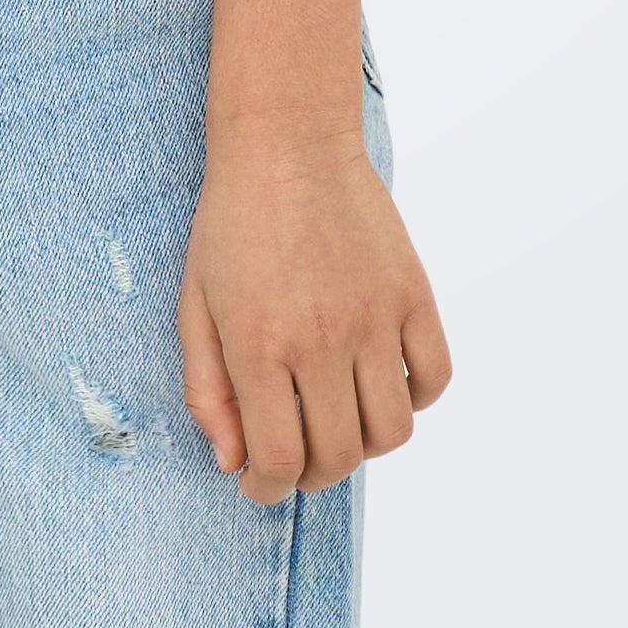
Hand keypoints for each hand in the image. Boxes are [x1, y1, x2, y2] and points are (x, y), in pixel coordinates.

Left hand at [178, 127, 450, 499]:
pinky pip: (433, 378)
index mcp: (260, 344)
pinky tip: (380, 381)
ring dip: (365, 444)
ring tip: (339, 420)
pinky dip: (414, 396)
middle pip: (339, 455)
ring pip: (393, 431)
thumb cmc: (232, 222)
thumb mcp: (194, 303)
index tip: (260, 480)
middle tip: (296, 455)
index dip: (268, 487)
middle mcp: (322, 338)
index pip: (280, 459)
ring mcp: (374, 316)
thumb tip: (234, 462)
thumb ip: (207, 390)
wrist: (288, 139)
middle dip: (312, 474)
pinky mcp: (413, 293)